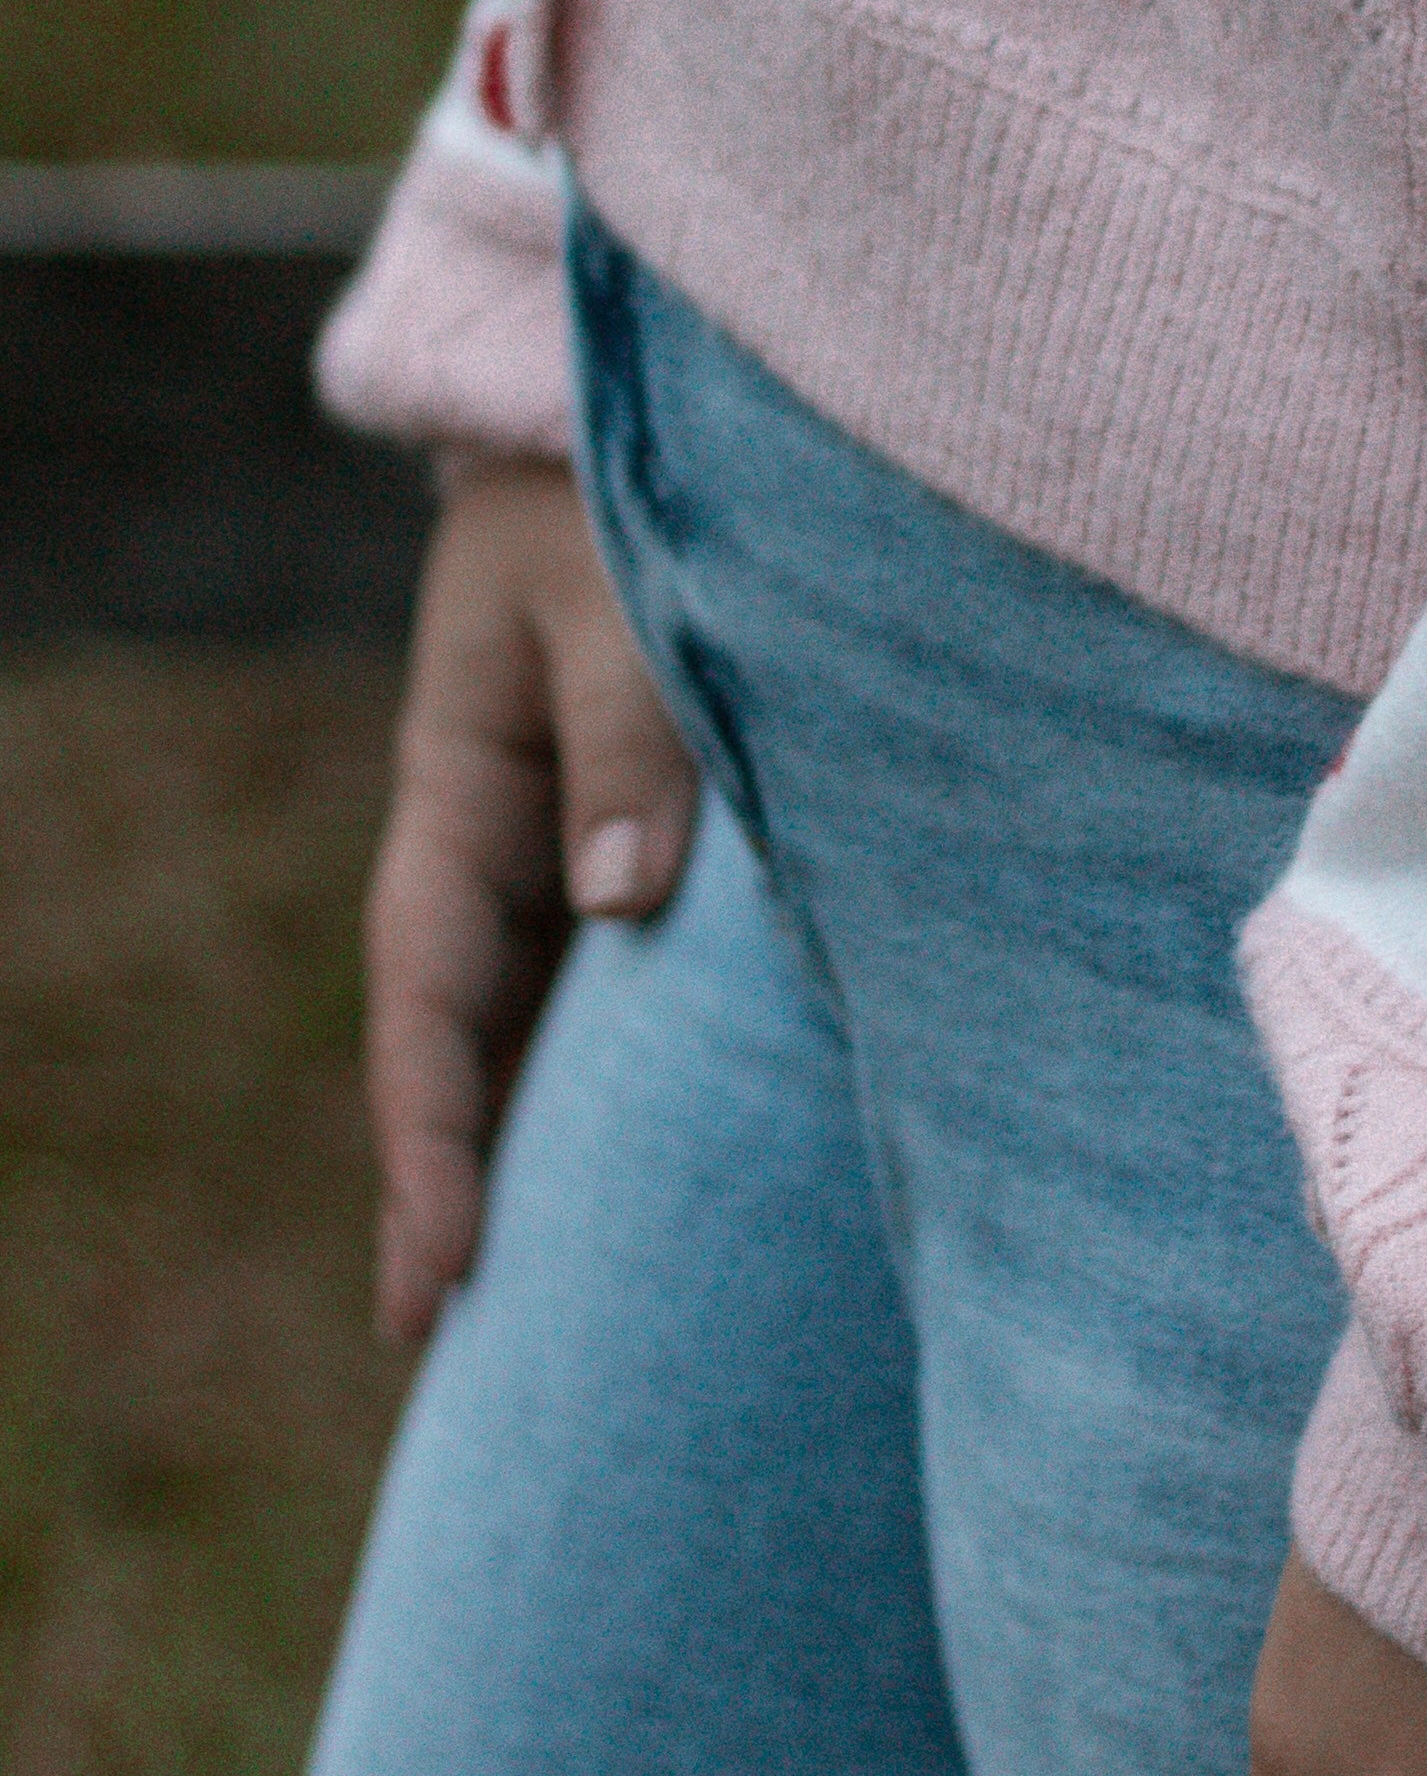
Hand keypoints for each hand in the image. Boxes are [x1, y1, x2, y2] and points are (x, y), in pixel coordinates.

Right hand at [362, 451, 700, 1344]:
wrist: (630, 421)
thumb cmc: (618, 496)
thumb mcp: (613, 596)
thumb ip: (626, 733)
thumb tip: (625, 903)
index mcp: (462, 787)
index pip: (431, 992)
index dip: (429, 1135)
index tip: (442, 1262)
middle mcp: (504, 838)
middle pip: (472, 1039)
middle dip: (461, 1185)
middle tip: (460, 1354)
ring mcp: (570, 842)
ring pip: (543, 1024)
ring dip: (541, 1145)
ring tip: (549, 1304)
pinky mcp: (643, 835)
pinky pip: (617, 978)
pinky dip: (620, 1071)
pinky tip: (649, 1159)